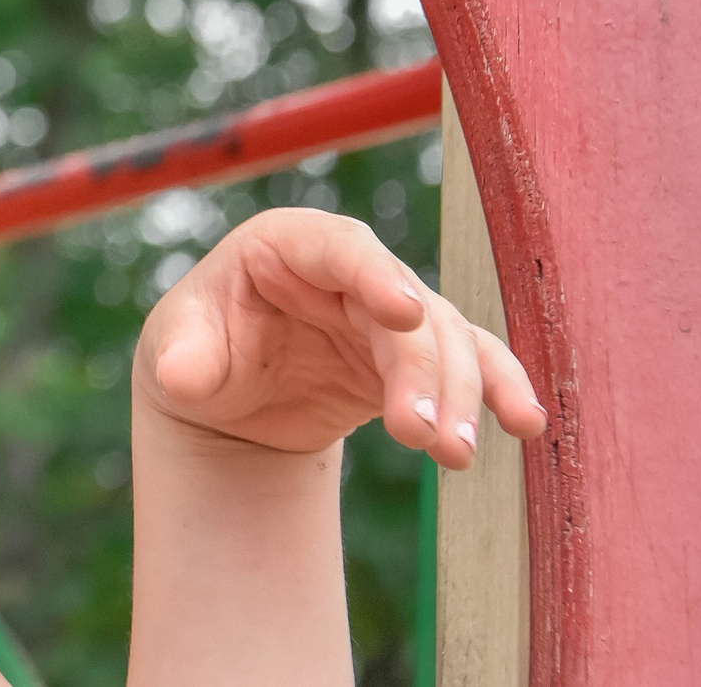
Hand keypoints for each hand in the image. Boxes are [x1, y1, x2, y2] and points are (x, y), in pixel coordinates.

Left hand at [134, 208, 545, 467]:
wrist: (227, 395)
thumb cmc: (197, 349)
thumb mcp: (175, 350)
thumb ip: (183, 359)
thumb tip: (182, 376)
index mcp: (284, 245)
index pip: (336, 247)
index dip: (373, 274)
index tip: (404, 313)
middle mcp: (347, 271)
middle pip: (404, 306)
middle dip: (421, 369)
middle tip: (421, 433)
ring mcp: (388, 313)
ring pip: (446, 340)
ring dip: (462, 394)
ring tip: (455, 454)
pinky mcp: (415, 357)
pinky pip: (471, 365)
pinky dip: (500, 389)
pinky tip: (524, 423)